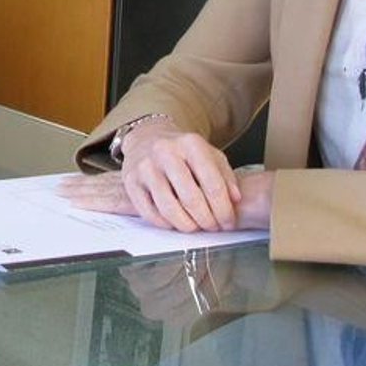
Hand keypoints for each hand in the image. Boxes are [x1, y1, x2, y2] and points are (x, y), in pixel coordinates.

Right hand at [61, 119, 249, 231]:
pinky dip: (165, 224)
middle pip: (191, 198)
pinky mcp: (131, 181)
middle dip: (206, 220)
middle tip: (212, 227)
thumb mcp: (209, 154)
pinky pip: (149, 213)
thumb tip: (234, 200)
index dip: (223, 209)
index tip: (228, 222)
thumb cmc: (182, 151)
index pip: (212, 184)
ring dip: (186, 225)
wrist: (147, 138)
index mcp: (190, 144)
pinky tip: (175, 223)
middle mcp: (166, 152)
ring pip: (169, 208)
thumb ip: (226, 176)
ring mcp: (145, 167)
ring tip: (195, 227)